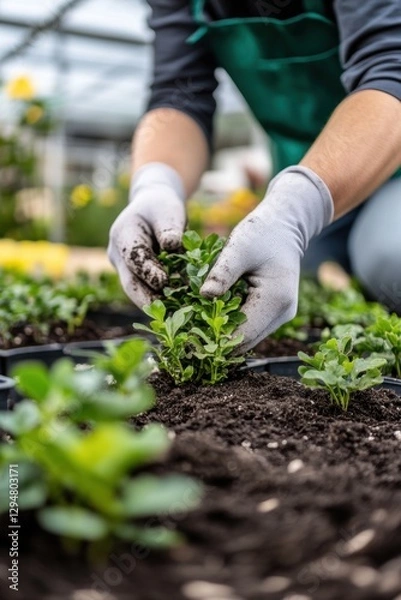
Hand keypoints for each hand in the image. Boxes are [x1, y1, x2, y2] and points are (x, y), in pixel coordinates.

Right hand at [108, 163, 185, 306]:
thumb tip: (172, 245)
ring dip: (154, 303)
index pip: (134, 256)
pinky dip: (159, 299)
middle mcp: (117, 254)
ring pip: (136, 290)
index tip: (164, 282)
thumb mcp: (168, 211)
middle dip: (146, 298)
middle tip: (166, 313)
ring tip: (174, 315)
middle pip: (129, 282)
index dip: (147, 270)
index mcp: (122, 234)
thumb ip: (169, 228)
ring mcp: (123, 268)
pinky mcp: (133, 276)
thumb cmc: (161, 208)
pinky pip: (144, 290)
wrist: (152, 208)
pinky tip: (177, 309)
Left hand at [200, 166, 333, 352]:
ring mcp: (281, 316)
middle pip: (246, 340)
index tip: (189, 340)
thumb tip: (203, 296)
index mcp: (275, 300)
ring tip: (195, 329)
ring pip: (248, 337)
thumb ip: (222, 273)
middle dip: (217, 341)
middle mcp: (283, 314)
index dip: (216, 340)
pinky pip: (250, 326)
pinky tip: (210, 319)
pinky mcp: (275, 314)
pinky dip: (231, 325)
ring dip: (223, 334)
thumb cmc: (261, 233)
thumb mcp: (238, 248)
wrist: (284, 227)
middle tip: (187, 338)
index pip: (243, 334)